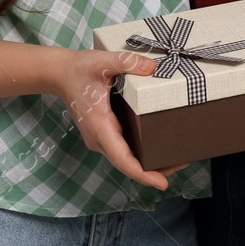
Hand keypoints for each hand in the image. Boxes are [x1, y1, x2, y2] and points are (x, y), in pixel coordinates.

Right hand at [46, 48, 191, 189]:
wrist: (60, 74)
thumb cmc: (79, 69)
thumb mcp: (102, 61)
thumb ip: (126, 62)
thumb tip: (152, 67)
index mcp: (99, 126)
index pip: (122, 159)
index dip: (142, 174)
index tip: (162, 184)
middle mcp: (99, 138)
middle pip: (128, 164)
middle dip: (154, 170)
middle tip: (184, 162)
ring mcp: (101, 138)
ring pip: (126, 159)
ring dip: (148, 163)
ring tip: (177, 157)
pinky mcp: (104, 133)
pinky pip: (123, 150)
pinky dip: (140, 153)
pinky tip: (158, 147)